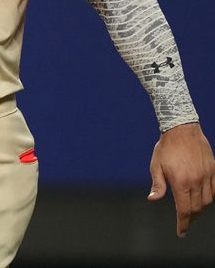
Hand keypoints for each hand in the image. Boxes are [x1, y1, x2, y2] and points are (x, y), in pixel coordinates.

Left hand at [147, 122, 214, 236]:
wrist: (182, 130)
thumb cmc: (166, 148)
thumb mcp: (156, 165)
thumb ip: (157, 184)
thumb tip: (152, 199)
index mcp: (181, 182)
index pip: (184, 210)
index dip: (183, 223)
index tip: (181, 233)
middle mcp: (196, 181)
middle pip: (197, 208)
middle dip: (191, 218)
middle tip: (185, 223)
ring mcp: (207, 176)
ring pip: (207, 201)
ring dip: (200, 209)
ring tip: (192, 212)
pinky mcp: (213, 171)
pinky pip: (214, 190)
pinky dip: (209, 198)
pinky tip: (202, 199)